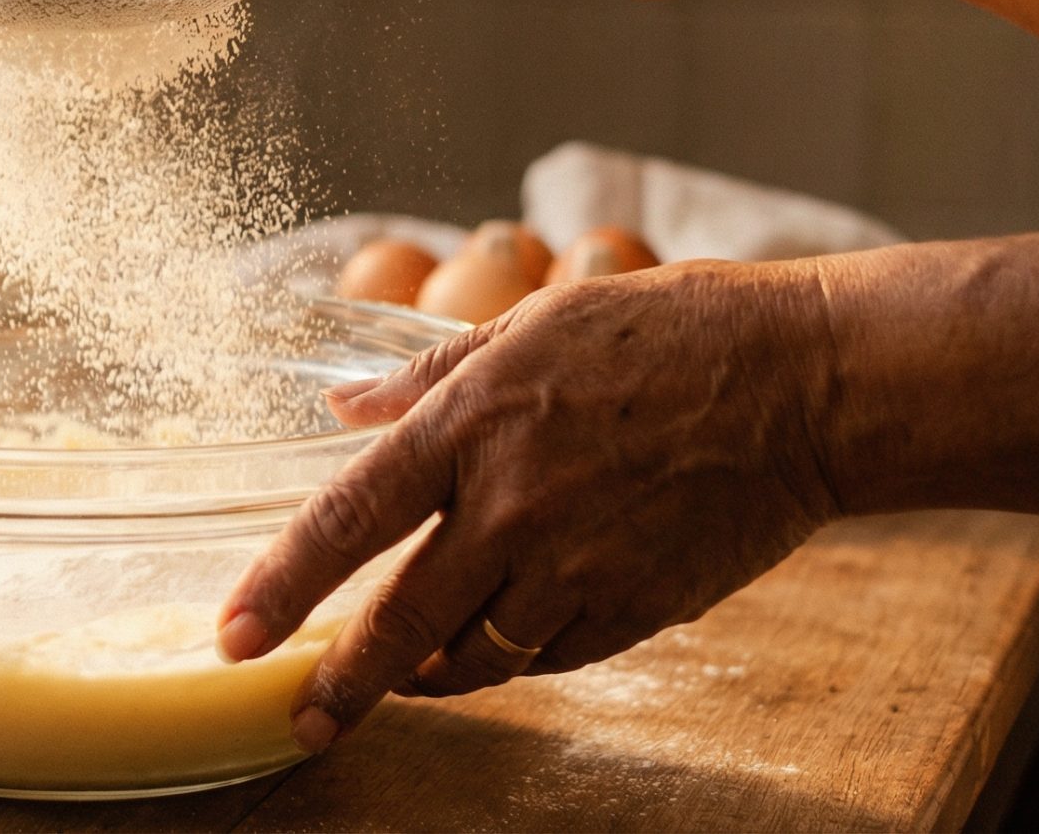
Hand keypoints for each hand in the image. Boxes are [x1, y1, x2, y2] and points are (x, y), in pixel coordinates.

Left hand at [216, 260, 842, 753]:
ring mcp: (577, 568)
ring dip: (429, 670)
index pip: (347, 520)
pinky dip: (511, 658)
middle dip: (340, 683)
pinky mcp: (635, 610)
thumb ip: (430, 375)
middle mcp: (513, 507)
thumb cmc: (672, 332)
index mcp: (473, 425)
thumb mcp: (535, 323)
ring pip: (475, 654)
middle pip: (400, 622)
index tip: (232, 636)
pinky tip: (497, 643)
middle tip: (299, 716)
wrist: (805, 384)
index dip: (281, 586)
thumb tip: (345, 408)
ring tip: (401, 675)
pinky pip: (547, 658)